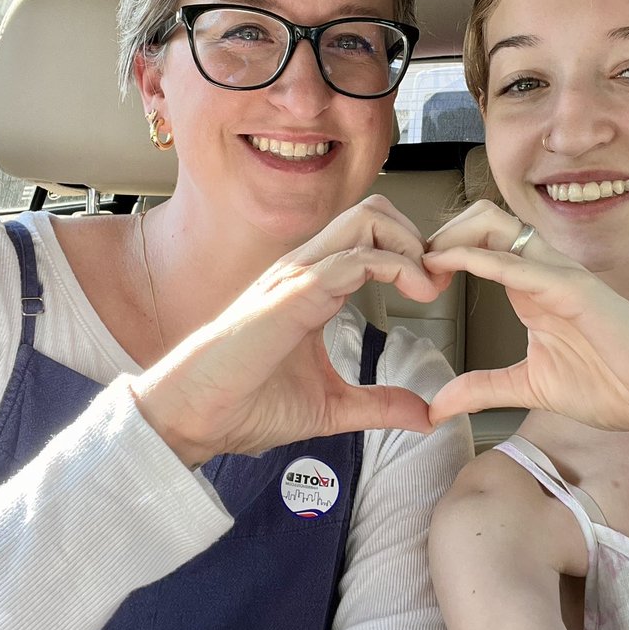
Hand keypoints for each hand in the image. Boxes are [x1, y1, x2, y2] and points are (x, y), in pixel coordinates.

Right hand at [132, 195, 443, 464]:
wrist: (193, 418)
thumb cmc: (245, 405)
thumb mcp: (331, 407)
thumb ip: (378, 404)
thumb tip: (425, 415)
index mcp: (312, 285)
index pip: (369, 237)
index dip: (411, 254)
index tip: (434, 289)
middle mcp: (305, 269)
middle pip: (373, 212)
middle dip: (416, 238)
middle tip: (435, 281)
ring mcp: (298, 275)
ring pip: (367, 219)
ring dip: (409, 246)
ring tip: (426, 286)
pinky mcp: (294, 292)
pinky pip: (354, 257)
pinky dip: (395, 266)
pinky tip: (413, 294)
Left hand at [424, 202, 628, 445]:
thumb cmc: (612, 384)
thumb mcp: (529, 387)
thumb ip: (482, 388)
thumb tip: (436, 406)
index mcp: (530, 286)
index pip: (477, 243)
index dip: (438, 251)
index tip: (408, 280)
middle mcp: (542, 270)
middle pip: (480, 219)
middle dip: (438, 233)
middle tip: (409, 269)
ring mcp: (559, 275)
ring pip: (496, 225)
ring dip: (452, 238)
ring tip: (423, 268)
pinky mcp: (576, 290)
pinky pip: (521, 264)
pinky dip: (481, 260)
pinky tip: (449, 267)